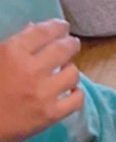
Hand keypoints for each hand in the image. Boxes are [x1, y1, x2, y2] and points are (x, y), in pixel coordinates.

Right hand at [0, 20, 82, 141]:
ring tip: (67, 69)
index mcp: (13, 51)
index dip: (56, 27)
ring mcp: (44, 93)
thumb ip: (12, 45)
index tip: (63, 27)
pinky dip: (77, 93)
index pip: (43, 32)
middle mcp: (33, 69)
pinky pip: (77, 100)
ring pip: (73, 74)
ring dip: (71, 69)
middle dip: (71, 44)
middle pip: (63, 50)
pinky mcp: (51, 114)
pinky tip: (73, 91)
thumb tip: (33, 28)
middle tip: (72, 43)